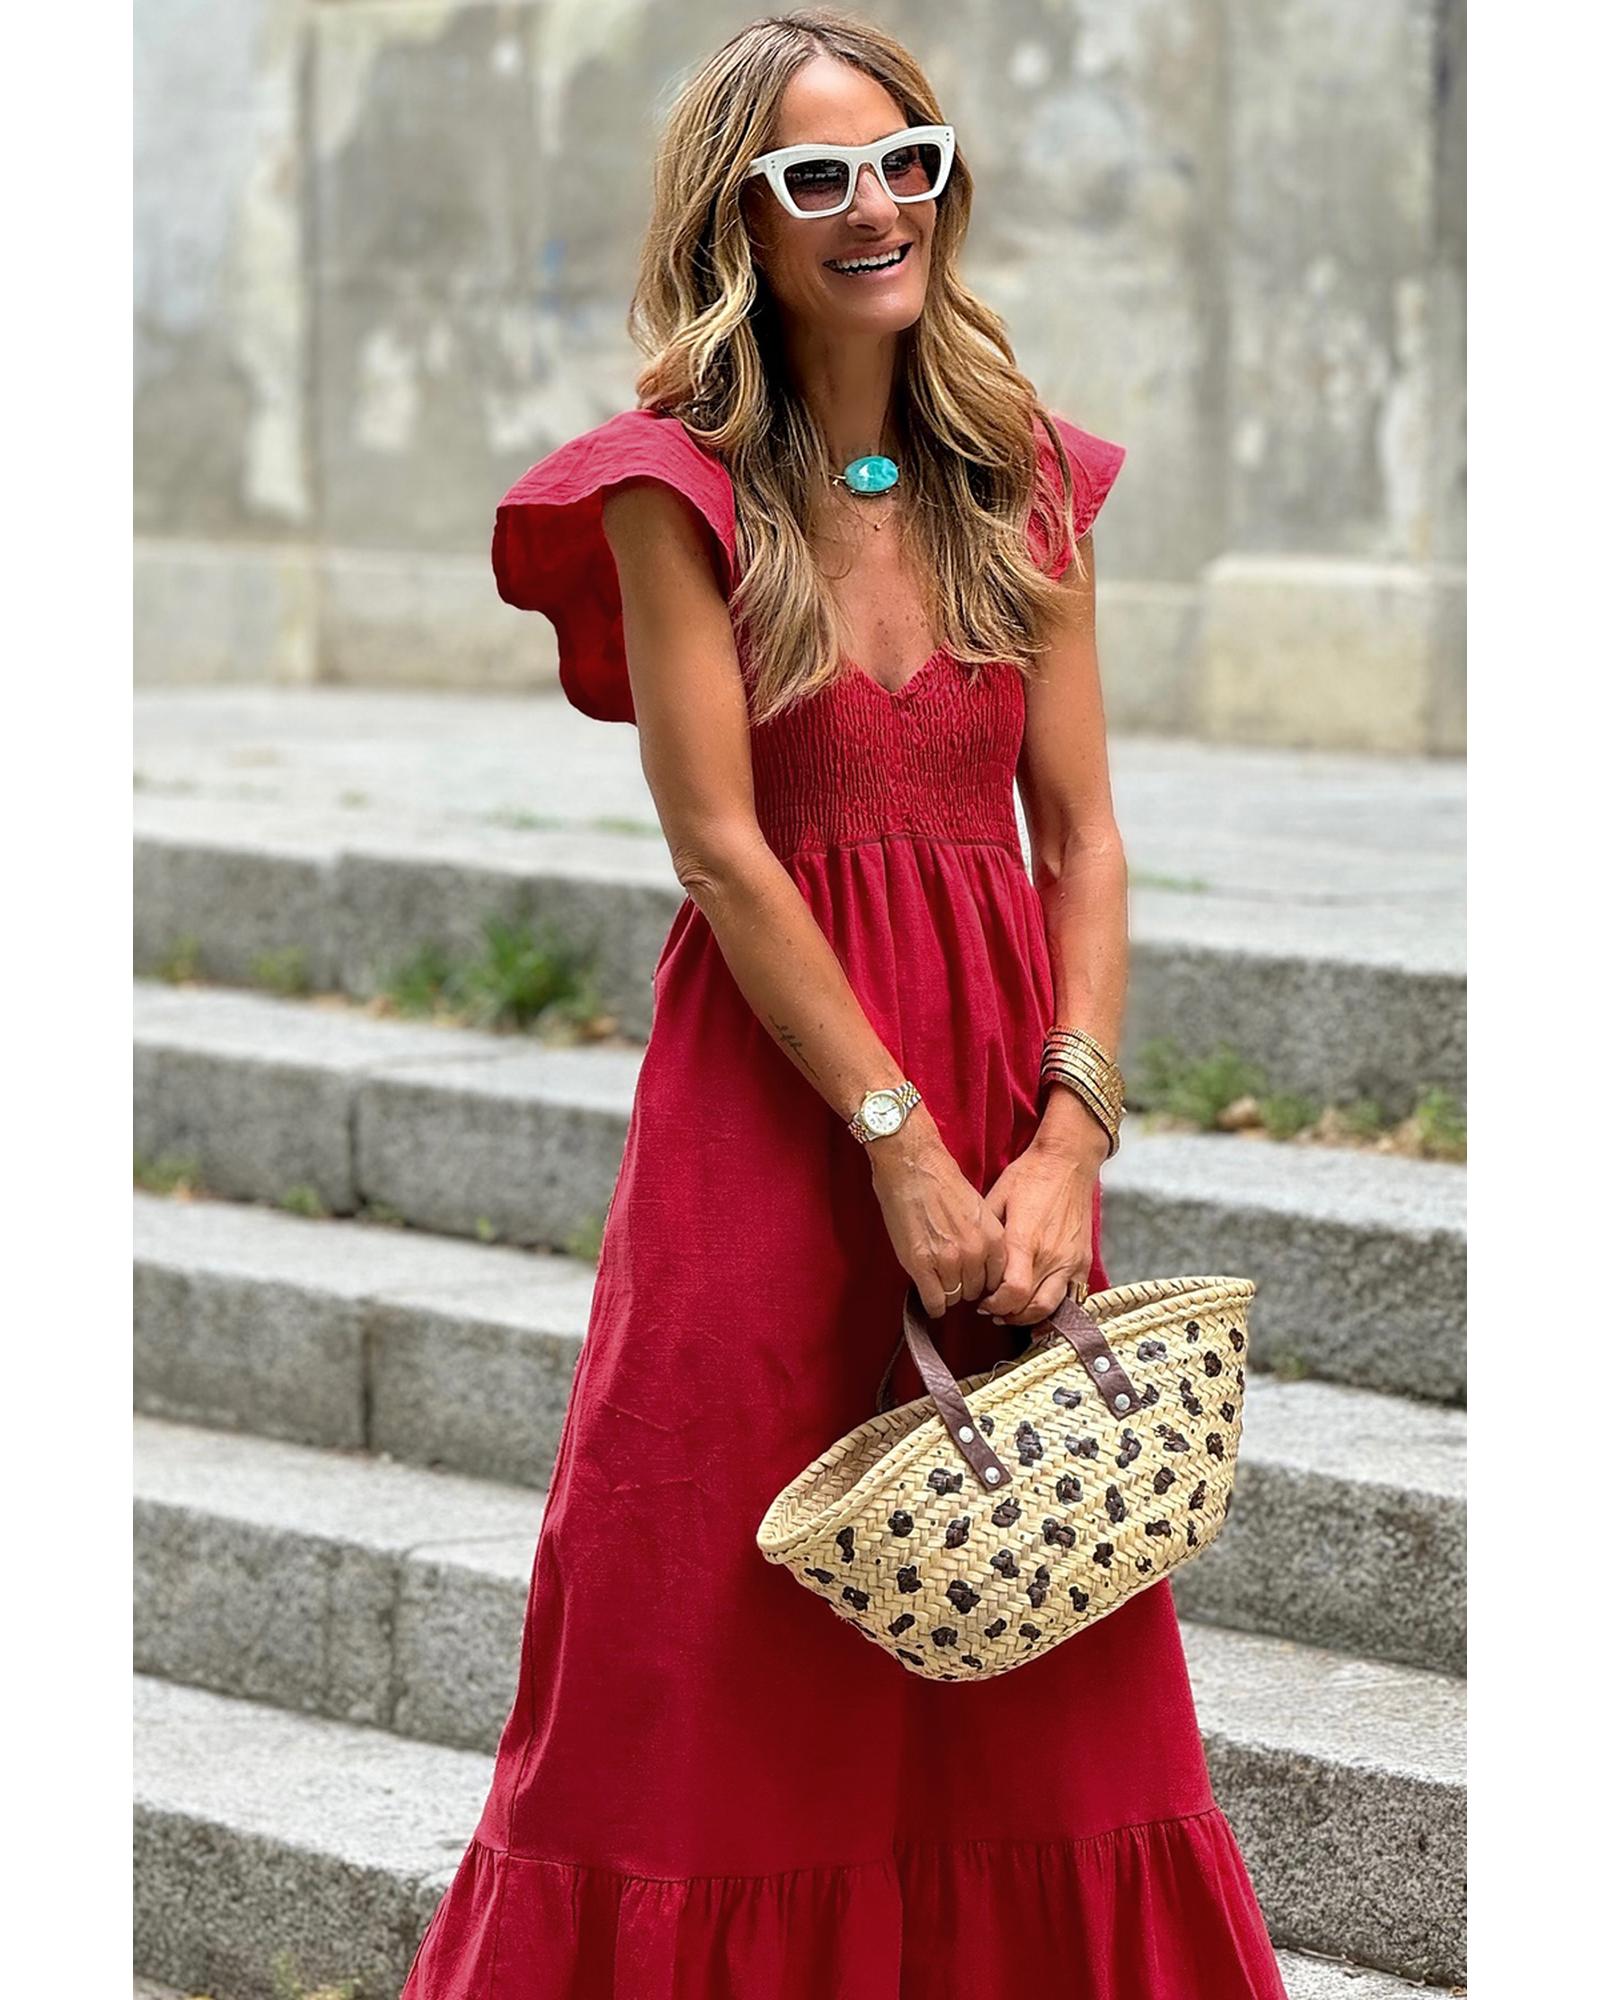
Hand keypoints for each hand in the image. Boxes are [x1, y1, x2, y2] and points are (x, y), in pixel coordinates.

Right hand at [867, 1105, 1007, 1318]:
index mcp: (993, 1238)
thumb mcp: (979, 1211)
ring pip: (953, 1297)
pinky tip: (927, 1295)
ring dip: (945, 1292)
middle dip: (964, 1286)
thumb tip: (980, 1265)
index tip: (973, 1280)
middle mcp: (975, 1253)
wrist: (913, 1166)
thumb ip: (984, 1239)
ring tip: (935, 1279)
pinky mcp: (922, 1265)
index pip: (997, 1280)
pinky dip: (931, 1304)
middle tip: (950, 1277)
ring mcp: (948, 1261)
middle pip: (975, 1291)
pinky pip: (934, 1301)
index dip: (983, 1281)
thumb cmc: (943, 1182)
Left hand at [975, 1108, 1108, 1325]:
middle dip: (1008, 1314)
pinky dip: (1053, 1306)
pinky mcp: (1083, 1260)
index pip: (1012, 1293)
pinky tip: (1036, 1301)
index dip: (994, 1304)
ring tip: (1013, 1309)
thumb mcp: (996, 1199)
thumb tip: (972, 1264)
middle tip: (993, 1310)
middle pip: (1031, 1307)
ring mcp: (1071, 1261)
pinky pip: (1071, 1296)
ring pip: (1052, 1307)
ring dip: (1029, 1316)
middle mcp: (1051, 1256)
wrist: (1067, 1161)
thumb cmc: (1029, 1176)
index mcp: (1025, 1241)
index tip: (982, 1301)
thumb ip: (987, 1236)